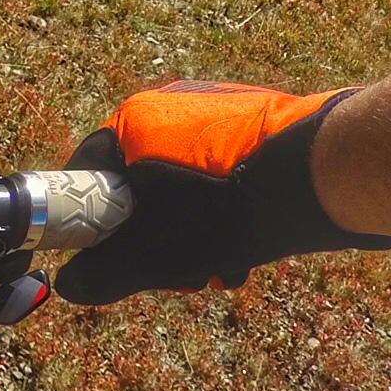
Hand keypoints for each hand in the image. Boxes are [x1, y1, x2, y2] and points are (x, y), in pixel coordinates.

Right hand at [53, 82, 390, 304]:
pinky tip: (251, 249)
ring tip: (224, 270)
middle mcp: (169, 104)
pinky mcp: (258, 121)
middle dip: (156, 237)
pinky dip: (227, 210)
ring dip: (195, 232)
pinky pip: (223, 171)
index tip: (116, 261)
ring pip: (185, 184)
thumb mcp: (159, 254)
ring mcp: (217, 108)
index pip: (89, 173)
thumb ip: (108, 272)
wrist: (324, 178)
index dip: (95, 225)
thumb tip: (67, 287)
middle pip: (140, 183)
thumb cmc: (228, 211)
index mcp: (133, 121)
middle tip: (180, 275)